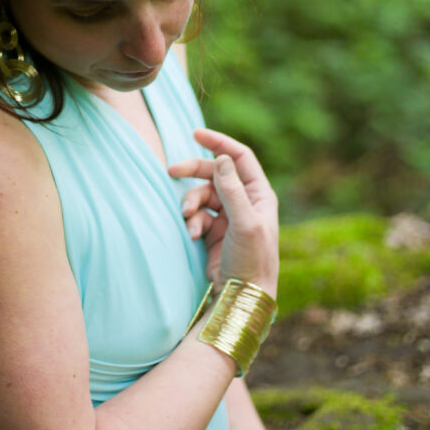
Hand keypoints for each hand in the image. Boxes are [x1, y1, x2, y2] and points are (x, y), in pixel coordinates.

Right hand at [168, 128, 278, 297]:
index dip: (219, 143)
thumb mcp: (244, 223)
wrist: (242, 295)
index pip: (239, 157)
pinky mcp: (213, 231)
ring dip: (190, 204)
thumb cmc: (252, 260)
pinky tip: (192, 234)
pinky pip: (196, 215)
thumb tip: (222, 158)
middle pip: (214, 173)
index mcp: (259, 194)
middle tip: (171, 170)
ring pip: (201, 195)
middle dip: (193, 172)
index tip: (195, 134)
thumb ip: (232, 190)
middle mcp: (244, 201)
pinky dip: (191, 221)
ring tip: (188, 219)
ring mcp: (227, 216)